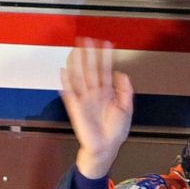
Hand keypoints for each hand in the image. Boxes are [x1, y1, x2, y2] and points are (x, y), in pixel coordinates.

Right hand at [61, 38, 133, 178]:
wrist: (105, 148)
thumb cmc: (115, 132)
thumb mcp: (126, 109)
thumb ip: (125, 90)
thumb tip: (121, 73)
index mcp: (106, 93)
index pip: (104, 70)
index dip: (105, 57)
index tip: (105, 44)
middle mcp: (94, 93)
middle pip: (90, 69)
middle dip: (88, 54)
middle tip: (86, 40)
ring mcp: (84, 99)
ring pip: (79, 77)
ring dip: (77, 63)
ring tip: (75, 49)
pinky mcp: (76, 108)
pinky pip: (69, 93)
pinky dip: (66, 82)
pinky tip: (63, 71)